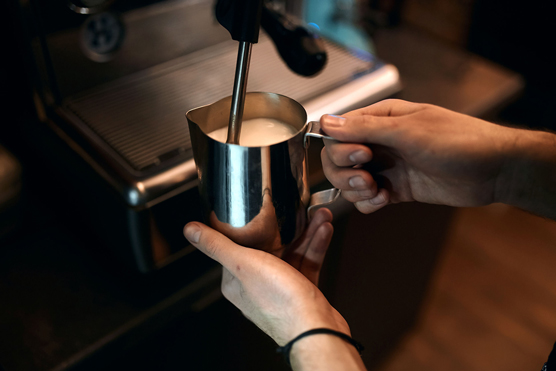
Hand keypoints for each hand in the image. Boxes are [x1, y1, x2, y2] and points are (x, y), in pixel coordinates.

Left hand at [183, 208, 348, 345]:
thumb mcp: (244, 265)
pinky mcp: (301, 290)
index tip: (261, 210)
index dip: (250, 226)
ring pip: (293, 252)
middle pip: (270, 246)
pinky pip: (307, 262)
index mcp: (236, 281)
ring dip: (307, 232)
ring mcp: (280, 288)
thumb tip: (191, 230)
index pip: (237, 245)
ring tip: (319, 216)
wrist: (316, 330)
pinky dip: (316, 246)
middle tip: (298, 209)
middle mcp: (257, 285)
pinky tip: (323, 231)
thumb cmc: (280, 304)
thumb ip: (217, 246)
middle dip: (286, 227)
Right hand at [320, 99, 517, 212]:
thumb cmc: (459, 140)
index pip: (338, 133)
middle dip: (345, 173)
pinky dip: (369, 203)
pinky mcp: (395, 189)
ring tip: (380, 191)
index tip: (362, 156)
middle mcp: (379, 142)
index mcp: (380, 119)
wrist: (493, 170)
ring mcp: (387, 167)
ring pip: (349, 182)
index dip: (341, 148)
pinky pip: (367, 199)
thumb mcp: (408, 131)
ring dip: (357, 191)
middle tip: (368, 178)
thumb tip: (327, 122)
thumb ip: (365, 128)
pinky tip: (386, 199)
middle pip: (337, 160)